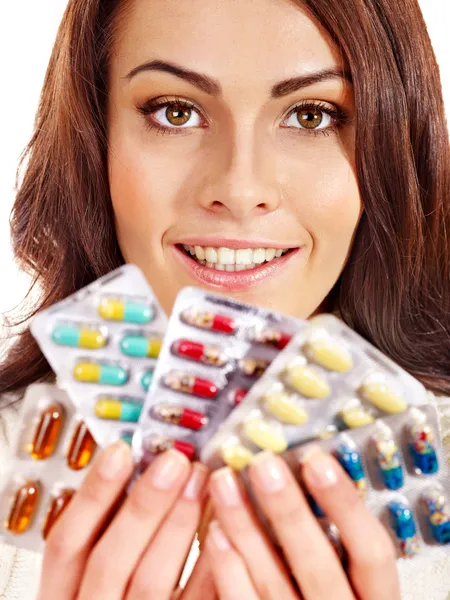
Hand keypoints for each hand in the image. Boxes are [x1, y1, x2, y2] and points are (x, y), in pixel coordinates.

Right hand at [36, 442, 211, 599]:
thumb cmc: (109, 599)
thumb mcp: (88, 576)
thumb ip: (105, 532)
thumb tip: (137, 467)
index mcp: (62, 596)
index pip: (67, 544)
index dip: (93, 495)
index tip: (122, 451)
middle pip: (111, 560)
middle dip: (144, 505)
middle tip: (176, 462)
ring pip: (151, 581)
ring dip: (179, 526)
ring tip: (203, 480)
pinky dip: (209, 565)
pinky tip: (223, 526)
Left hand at [204, 447, 400, 599]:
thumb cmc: (330, 595)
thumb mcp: (351, 576)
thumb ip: (339, 538)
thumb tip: (309, 466)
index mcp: (375, 596)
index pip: (371, 551)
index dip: (345, 505)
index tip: (316, 460)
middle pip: (317, 564)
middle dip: (288, 509)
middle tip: (262, 463)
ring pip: (274, 582)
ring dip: (246, 528)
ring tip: (224, 481)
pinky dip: (228, 569)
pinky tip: (215, 531)